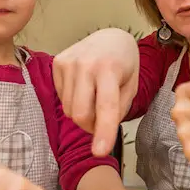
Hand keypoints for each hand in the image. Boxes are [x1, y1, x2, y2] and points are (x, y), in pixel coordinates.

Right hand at [53, 28, 139, 155]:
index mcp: (110, 69)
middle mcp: (86, 64)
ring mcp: (68, 62)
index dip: (103, 132)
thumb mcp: (132, 86)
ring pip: (68, 109)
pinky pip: (61, 97)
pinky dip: (73, 101)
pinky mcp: (57, 62)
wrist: (110, 37)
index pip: (105, 106)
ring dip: (82, 114)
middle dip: (90, 127)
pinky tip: (84, 88)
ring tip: (94, 100)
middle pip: (79, 113)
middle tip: (101, 123)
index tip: (100, 152)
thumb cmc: (125, 64)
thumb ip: (118, 109)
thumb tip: (101, 131)